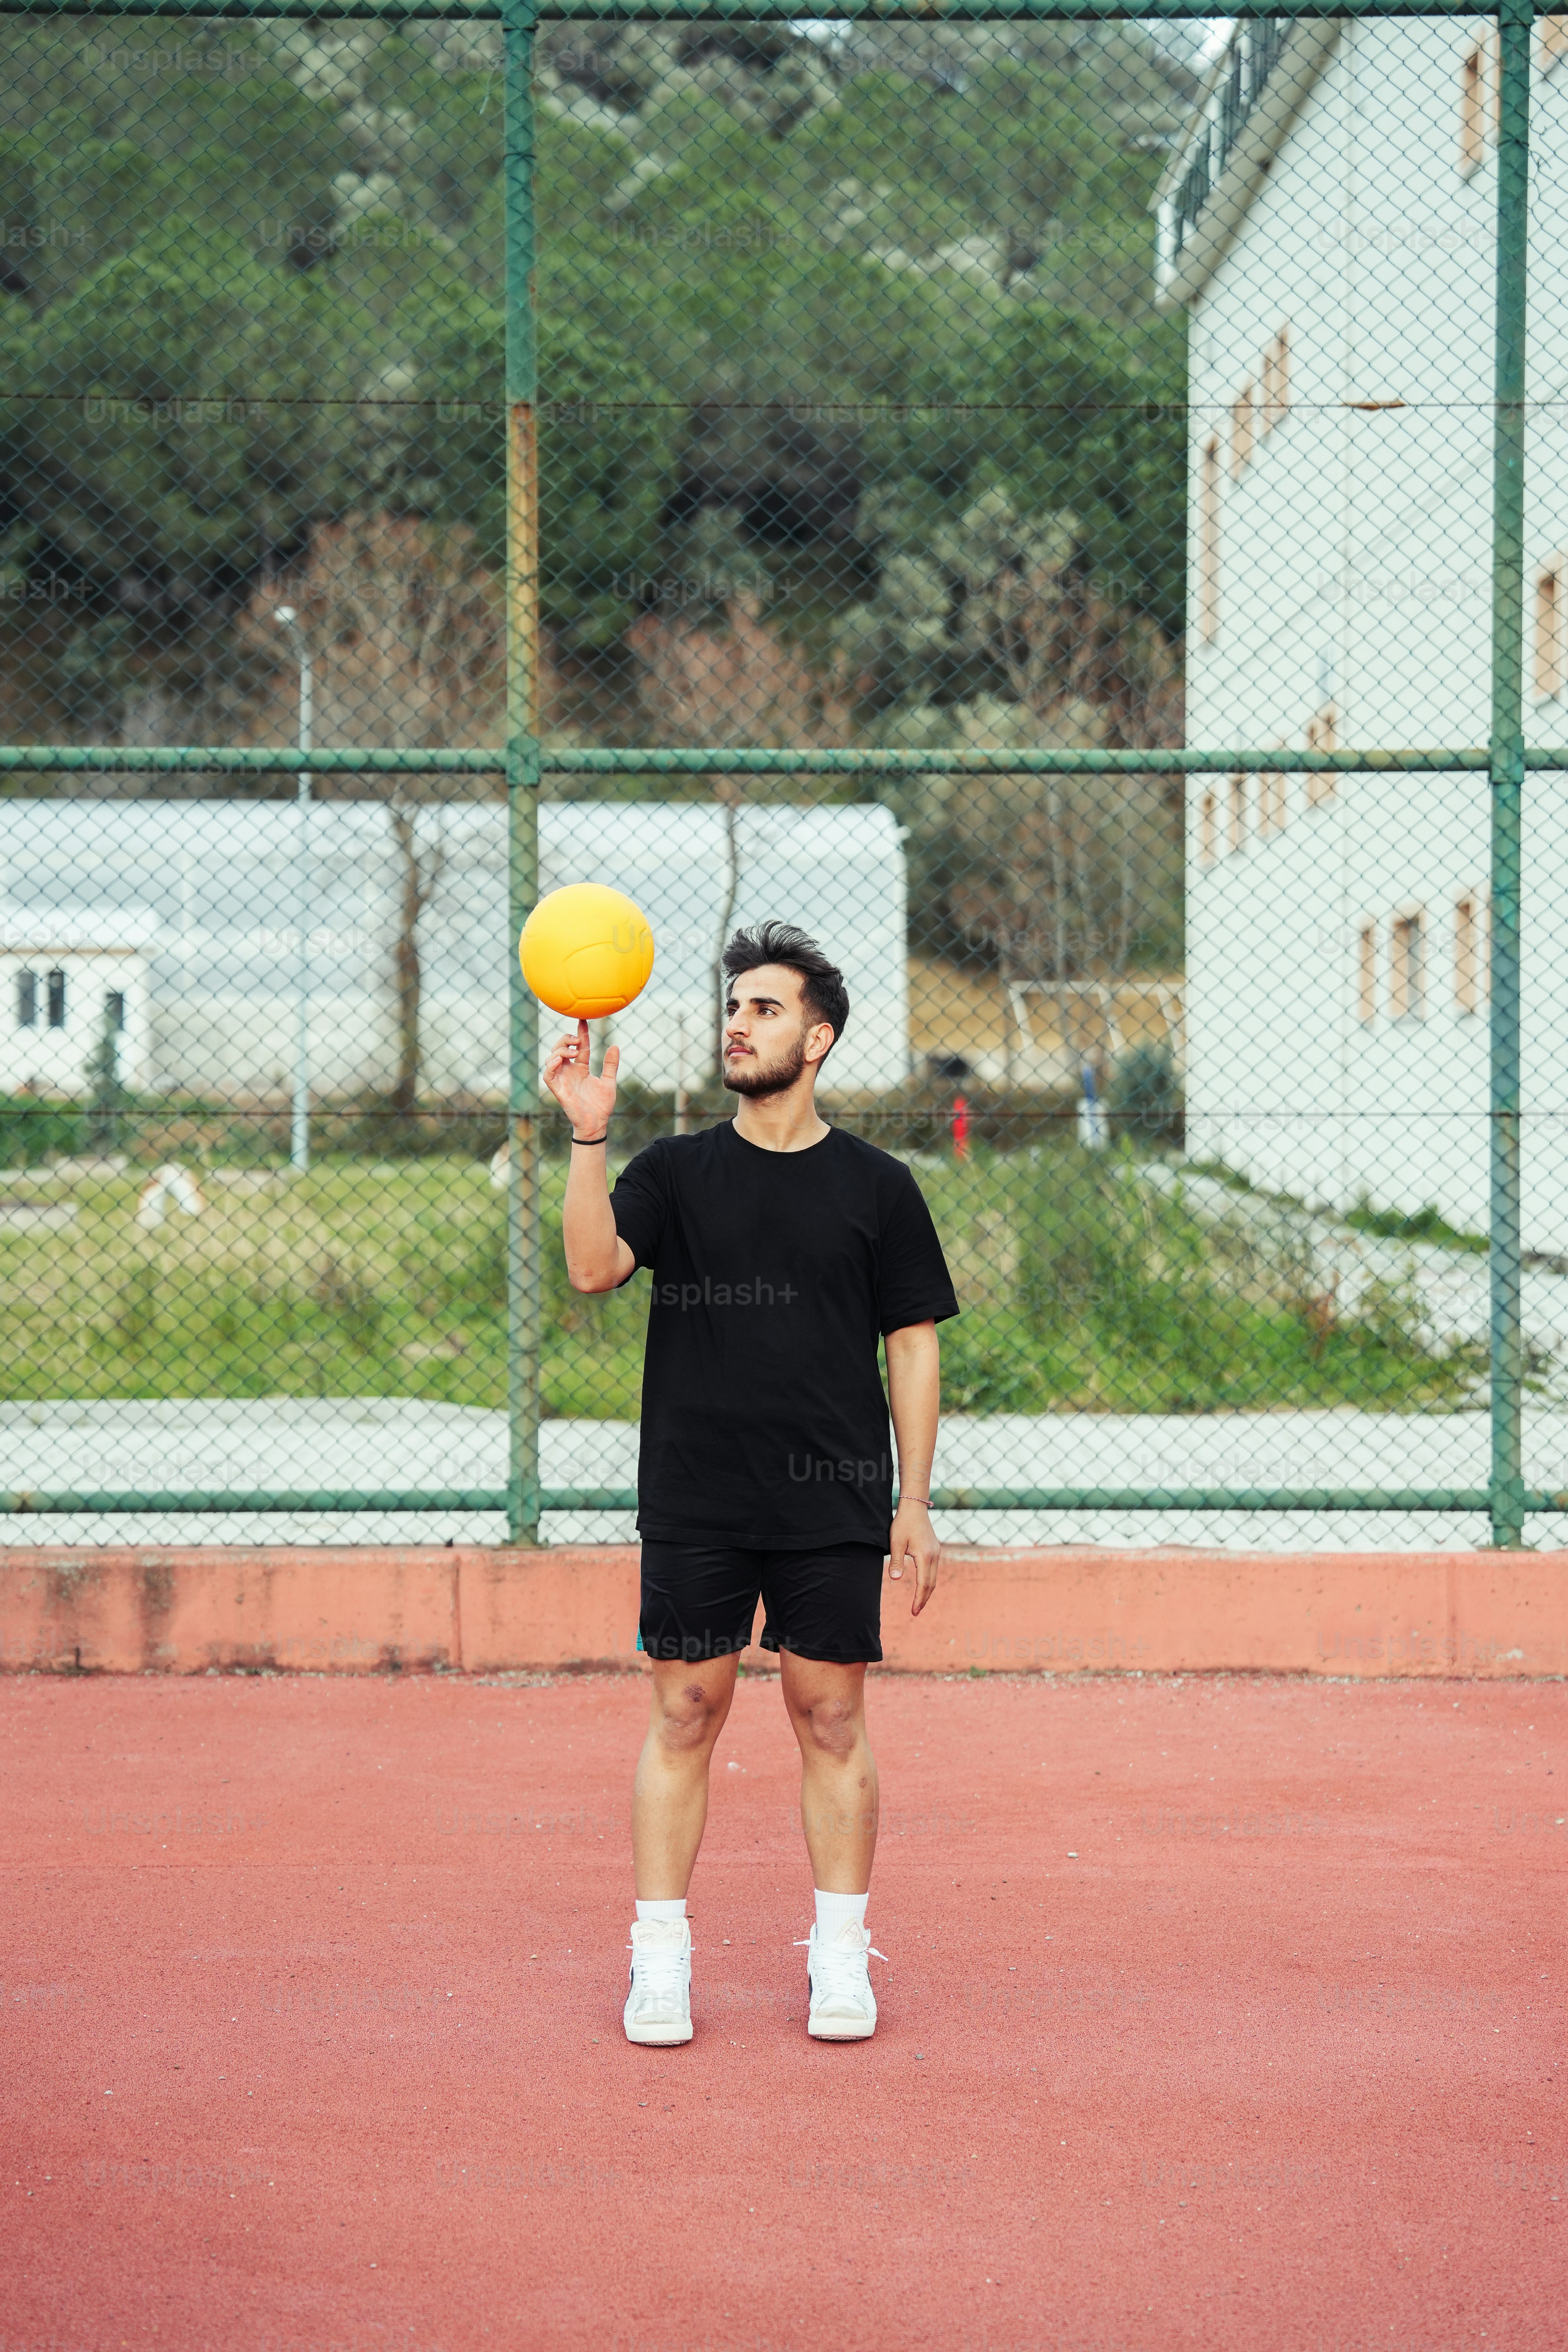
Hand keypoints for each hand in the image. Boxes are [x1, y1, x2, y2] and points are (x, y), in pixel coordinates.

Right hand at [542, 1019, 618, 1135]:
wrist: (597, 1123)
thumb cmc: (601, 1105)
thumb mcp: (609, 1081)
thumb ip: (610, 1065)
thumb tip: (614, 1046)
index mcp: (581, 1069)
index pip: (579, 1047)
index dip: (581, 1033)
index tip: (583, 1020)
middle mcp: (570, 1072)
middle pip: (561, 1048)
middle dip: (566, 1039)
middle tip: (578, 1039)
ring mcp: (562, 1079)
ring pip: (552, 1058)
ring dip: (560, 1050)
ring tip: (573, 1050)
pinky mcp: (557, 1089)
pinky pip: (547, 1075)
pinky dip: (551, 1065)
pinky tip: (560, 1060)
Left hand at [888, 1499, 939, 1616]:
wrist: (914, 1507)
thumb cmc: (903, 1524)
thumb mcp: (896, 1543)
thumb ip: (896, 1562)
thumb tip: (895, 1579)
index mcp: (926, 1556)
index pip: (924, 1584)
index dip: (919, 1599)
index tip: (914, 1611)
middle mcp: (934, 1556)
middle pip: (931, 1584)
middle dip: (924, 1599)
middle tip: (915, 1611)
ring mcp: (936, 1553)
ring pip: (934, 1577)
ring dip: (927, 1591)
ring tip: (918, 1602)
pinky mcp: (934, 1550)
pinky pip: (933, 1570)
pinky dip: (928, 1581)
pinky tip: (922, 1586)